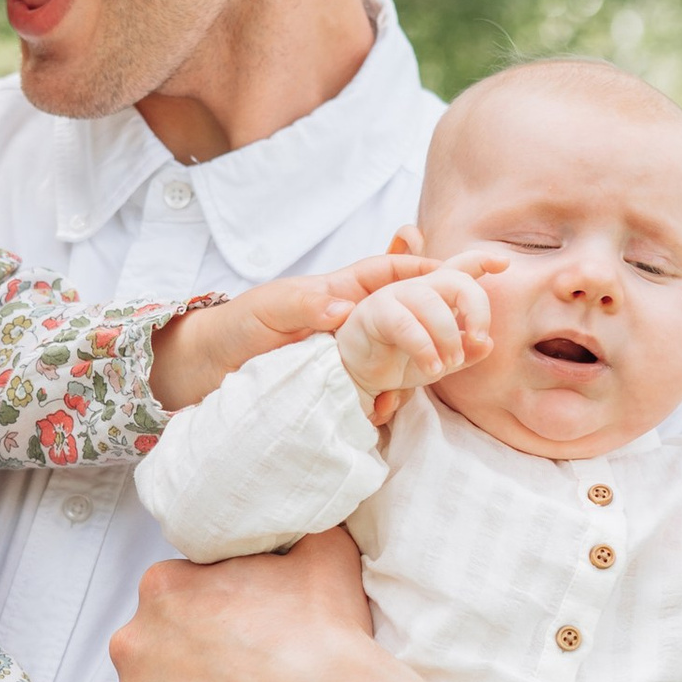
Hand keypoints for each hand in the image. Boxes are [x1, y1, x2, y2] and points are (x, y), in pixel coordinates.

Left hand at [107, 528, 384, 681]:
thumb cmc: (321, 639)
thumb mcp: (323, 556)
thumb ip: (303, 532)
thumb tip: (312, 519)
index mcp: (164, 588)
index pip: (178, 591)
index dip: (215, 608)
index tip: (245, 625)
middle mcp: (135, 645)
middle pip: (158, 646)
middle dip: (193, 656)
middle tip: (244, 669)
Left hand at [148, 232, 444, 411]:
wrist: (206, 373)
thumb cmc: (237, 328)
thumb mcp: (269, 308)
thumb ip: (304, 302)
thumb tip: (345, 308)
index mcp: (342, 291)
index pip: (396, 273)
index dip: (433, 270)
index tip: (468, 274)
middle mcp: (355, 320)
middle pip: (414, 312)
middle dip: (447, 320)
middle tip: (475, 336)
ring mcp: (352, 355)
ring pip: (403, 356)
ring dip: (423, 366)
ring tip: (445, 371)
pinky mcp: (342, 387)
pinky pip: (378, 390)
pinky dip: (386, 400)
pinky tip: (381, 411)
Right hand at [334, 259, 501, 420]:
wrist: (357, 377)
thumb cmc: (397, 362)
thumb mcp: (440, 360)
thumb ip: (464, 351)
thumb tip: (487, 344)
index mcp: (435, 295)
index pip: (460, 268)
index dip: (482, 260)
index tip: (503, 263)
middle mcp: (416, 288)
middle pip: (454, 278)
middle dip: (475, 306)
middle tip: (478, 338)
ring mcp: (394, 295)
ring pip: (431, 302)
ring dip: (447, 335)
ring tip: (448, 364)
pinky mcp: (374, 311)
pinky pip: (406, 324)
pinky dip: (424, 348)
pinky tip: (431, 368)